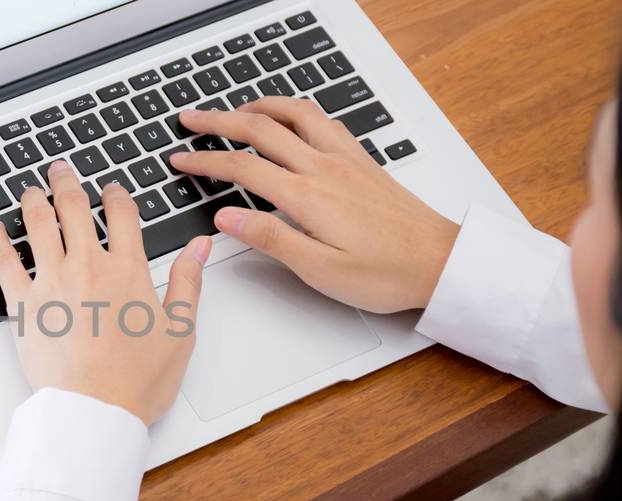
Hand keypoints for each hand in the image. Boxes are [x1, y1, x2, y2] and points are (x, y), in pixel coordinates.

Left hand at [0, 160, 211, 424]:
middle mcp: (87, 266)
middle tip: (60, 169)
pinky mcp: (22, 304)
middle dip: (67, 182)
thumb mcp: (180, 331)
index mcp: (127, 270)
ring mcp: (51, 282)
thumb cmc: (137, 381)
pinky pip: (4, 261)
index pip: (122, 214)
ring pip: (38, 224)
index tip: (111, 188)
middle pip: (74, 208)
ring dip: (34, 199)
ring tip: (32, 189)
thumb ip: (187, 282)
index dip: (116, 194)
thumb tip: (199, 247)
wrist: (95, 410)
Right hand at [168, 97, 459, 312]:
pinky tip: (291, 118)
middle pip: (261, 128)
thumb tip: (225, 218)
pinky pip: (322, 121)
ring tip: (236, 109)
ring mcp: (345, 159)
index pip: (242, 168)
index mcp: (308, 196)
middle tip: (190, 119)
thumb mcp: (320, 270)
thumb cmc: (387, 273)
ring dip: (259, 105)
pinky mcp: (362, 161)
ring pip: (295, 114)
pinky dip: (295, 111)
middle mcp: (325, 168)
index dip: (205, 161)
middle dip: (219, 121)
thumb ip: (271, 239)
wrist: (441, 261)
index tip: (180, 159)